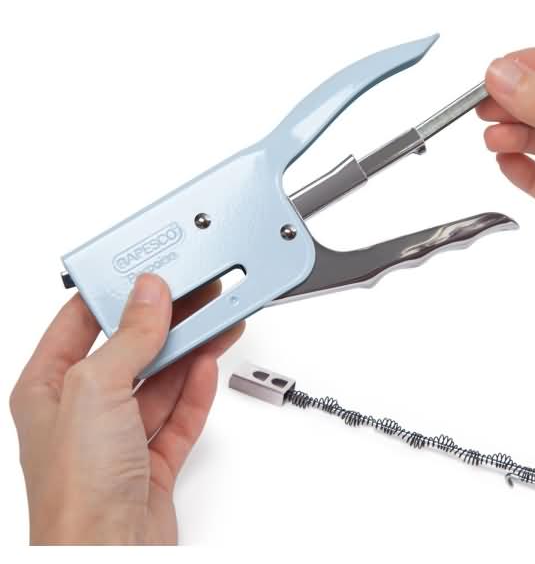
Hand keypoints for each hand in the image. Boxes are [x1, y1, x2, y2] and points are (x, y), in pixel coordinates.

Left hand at [9, 273, 243, 544]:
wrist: (110, 560)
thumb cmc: (75, 492)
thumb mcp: (95, 390)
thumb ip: (129, 337)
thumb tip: (149, 295)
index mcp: (49, 387)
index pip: (81, 321)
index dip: (114, 292)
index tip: (146, 270)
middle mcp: (83, 409)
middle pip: (131, 348)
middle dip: (165, 320)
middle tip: (195, 292)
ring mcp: (120, 434)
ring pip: (162, 378)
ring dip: (190, 349)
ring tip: (216, 319)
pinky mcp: (153, 456)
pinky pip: (180, 411)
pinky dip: (196, 388)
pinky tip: (208, 363)